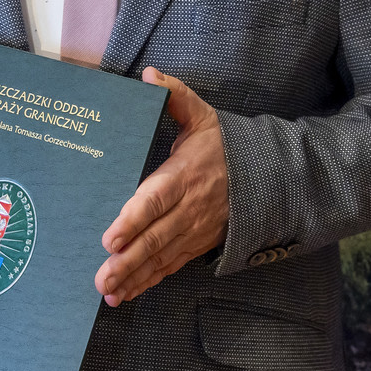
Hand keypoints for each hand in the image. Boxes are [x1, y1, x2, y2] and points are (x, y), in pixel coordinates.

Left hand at [95, 68, 228, 306]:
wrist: (269, 177)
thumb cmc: (224, 146)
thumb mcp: (203, 116)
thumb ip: (176, 96)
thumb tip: (150, 75)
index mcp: (184, 176)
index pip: (156, 200)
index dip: (133, 220)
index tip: (110, 237)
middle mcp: (189, 208)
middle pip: (156, 238)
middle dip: (128, 260)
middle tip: (102, 275)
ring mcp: (193, 231)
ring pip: (161, 258)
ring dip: (135, 277)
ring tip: (108, 291)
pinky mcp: (195, 245)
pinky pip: (170, 267)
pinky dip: (148, 282)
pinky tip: (125, 295)